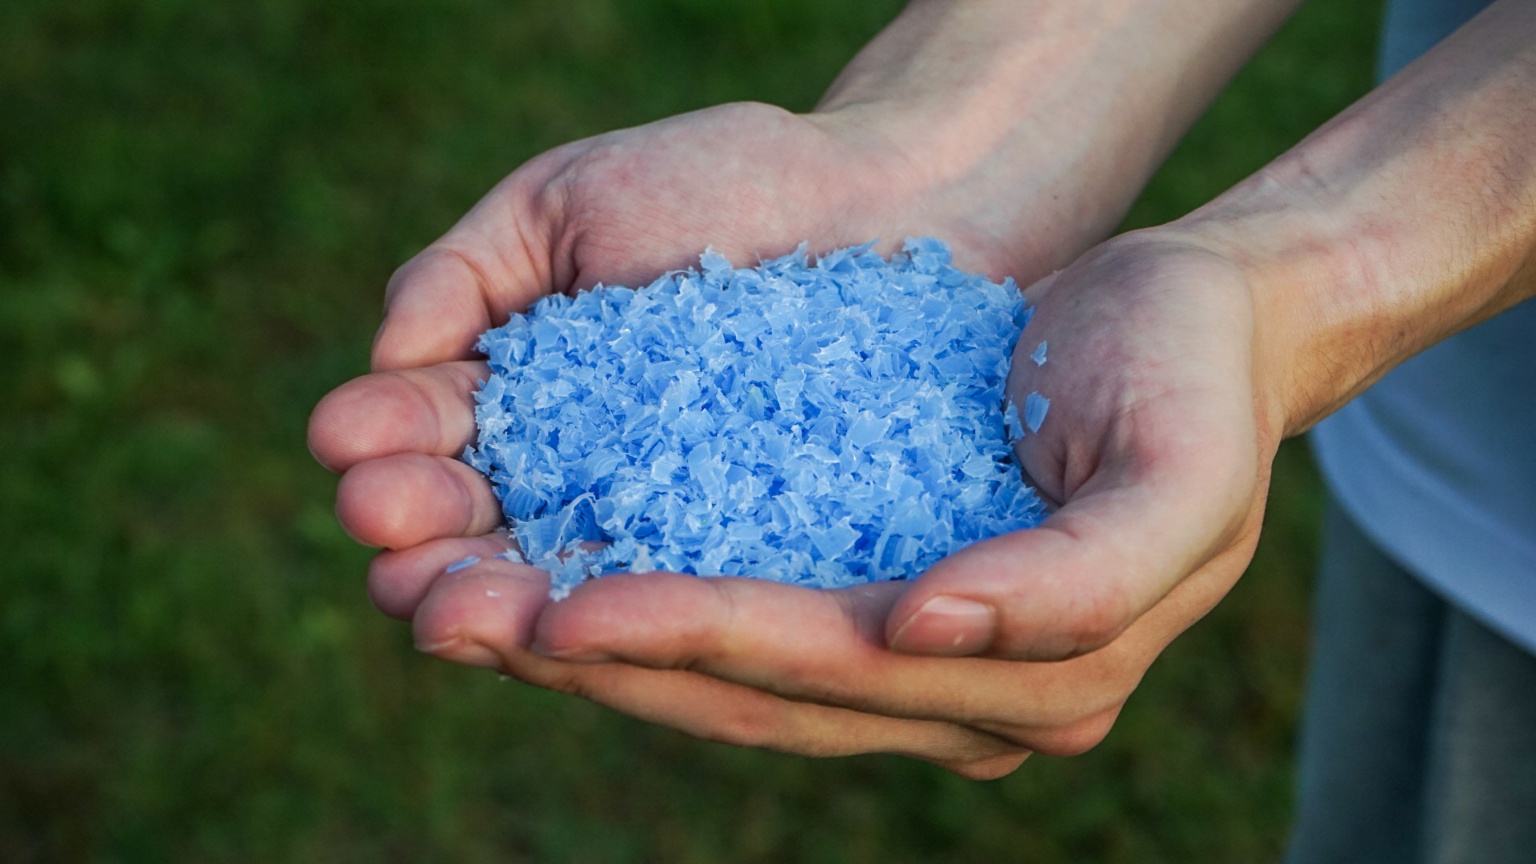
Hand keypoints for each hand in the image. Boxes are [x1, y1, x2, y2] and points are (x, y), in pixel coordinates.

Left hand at [313, 218, 1283, 776]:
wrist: (1202, 325)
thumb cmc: (1195, 378)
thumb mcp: (1181, 473)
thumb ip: (1080, 578)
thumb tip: (925, 632)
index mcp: (1037, 678)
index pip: (832, 668)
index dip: (699, 641)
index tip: (568, 610)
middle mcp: (958, 692)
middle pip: (751, 692)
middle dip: (602, 660)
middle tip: (456, 620)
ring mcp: (910, 656)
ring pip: (722, 671)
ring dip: (586, 640)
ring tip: (455, 606)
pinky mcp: (870, 594)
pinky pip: (734, 607)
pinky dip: (634, 592)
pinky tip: (540, 565)